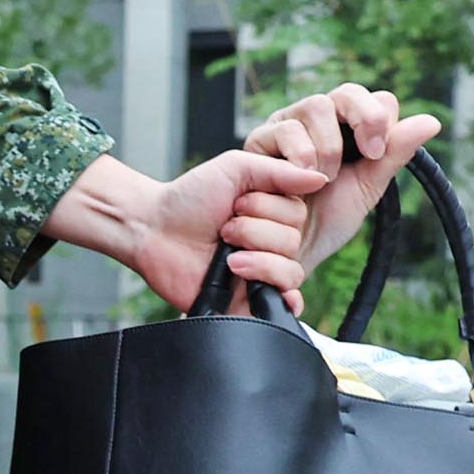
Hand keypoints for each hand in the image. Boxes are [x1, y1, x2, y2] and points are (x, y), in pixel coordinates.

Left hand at [40, 142, 336, 311]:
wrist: (153, 231)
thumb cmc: (191, 197)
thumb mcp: (235, 169)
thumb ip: (278, 172)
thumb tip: (321, 177)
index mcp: (274, 211)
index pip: (299, 213)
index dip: (268, 209)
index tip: (237, 204)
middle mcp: (272, 240)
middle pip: (294, 242)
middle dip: (255, 232)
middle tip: (224, 229)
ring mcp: (262, 270)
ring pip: (290, 271)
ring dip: (257, 260)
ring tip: (225, 256)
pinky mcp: (249, 298)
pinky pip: (285, 304)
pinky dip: (284, 299)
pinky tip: (270, 292)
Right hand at [245, 84, 439, 293]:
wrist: (283, 252)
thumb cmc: (321, 223)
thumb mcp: (365, 190)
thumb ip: (394, 154)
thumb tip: (432, 121)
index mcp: (348, 130)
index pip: (373, 101)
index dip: (379, 119)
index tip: (376, 152)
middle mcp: (319, 122)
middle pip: (346, 92)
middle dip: (363, 118)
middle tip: (367, 153)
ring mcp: (288, 125)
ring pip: (317, 105)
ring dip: (328, 145)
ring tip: (323, 179)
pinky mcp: (260, 139)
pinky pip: (286, 128)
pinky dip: (301, 153)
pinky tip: (301, 178)